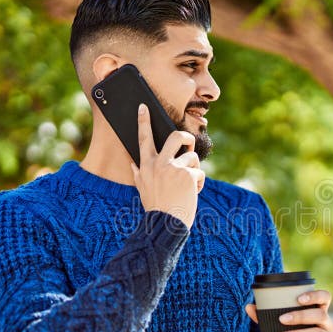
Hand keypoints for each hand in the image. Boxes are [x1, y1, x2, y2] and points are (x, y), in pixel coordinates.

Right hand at [131, 104, 204, 226]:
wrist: (166, 224)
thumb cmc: (156, 207)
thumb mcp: (142, 189)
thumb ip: (139, 174)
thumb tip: (132, 163)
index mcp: (146, 165)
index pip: (144, 138)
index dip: (144, 121)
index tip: (144, 107)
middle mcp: (159, 164)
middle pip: (176, 137)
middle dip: (186, 137)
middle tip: (189, 144)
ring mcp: (174, 168)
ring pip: (192, 157)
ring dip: (194, 170)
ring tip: (189, 185)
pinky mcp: (188, 175)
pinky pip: (200, 173)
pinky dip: (199, 183)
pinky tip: (193, 193)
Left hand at [245, 290, 332, 331]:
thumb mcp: (283, 328)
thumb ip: (267, 318)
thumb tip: (249, 306)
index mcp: (320, 313)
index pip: (325, 298)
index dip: (315, 295)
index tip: (299, 298)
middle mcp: (328, 325)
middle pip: (320, 315)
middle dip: (300, 316)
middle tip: (281, 319)